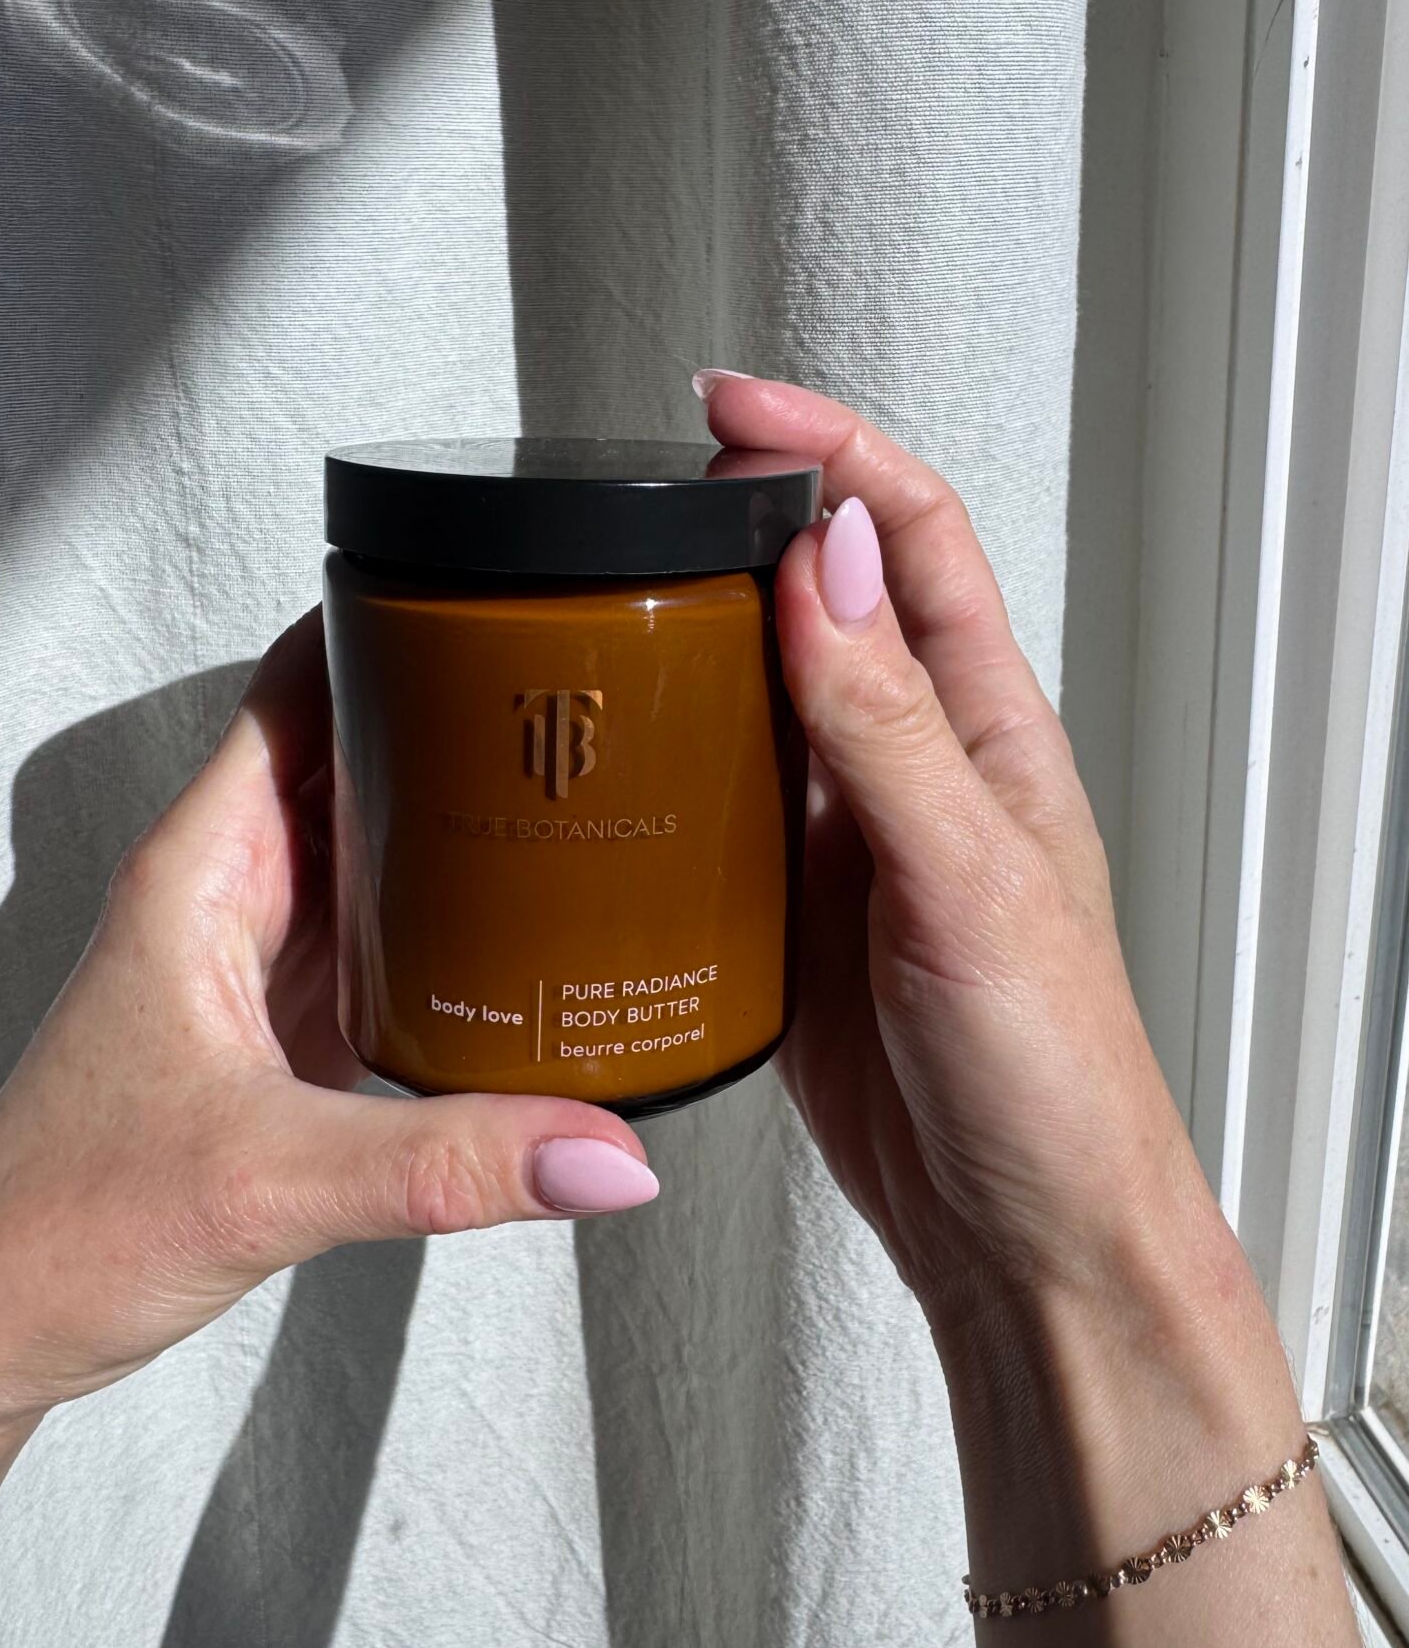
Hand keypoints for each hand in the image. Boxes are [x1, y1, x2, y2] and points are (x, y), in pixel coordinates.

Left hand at [0, 611, 657, 1446]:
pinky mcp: (283, 1027)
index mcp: (201, 871)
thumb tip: (602, 1147)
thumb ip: (449, 1164)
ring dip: (455, 816)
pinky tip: (520, 939)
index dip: (387, 627)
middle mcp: (229, 895)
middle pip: (355, 753)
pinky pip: (383, 933)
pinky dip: (451, 918)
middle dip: (455, 715)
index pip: (298, 689)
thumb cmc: (55, 1225)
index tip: (492, 603)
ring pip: (372, 844)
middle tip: (573, 702)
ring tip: (569, 798)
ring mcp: (256, 959)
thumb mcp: (269, 1181)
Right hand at [699, 373, 1209, 1309]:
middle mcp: (913, 767)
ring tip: (596, 601)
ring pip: (756, 693)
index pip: (912, 536)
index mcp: (984, 733)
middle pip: (823, 593)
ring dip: (690, 633)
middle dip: (738, 518)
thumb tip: (833, 560)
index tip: (730, 408)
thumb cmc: (1050, 1079)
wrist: (1019, 1239)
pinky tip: (610, 764)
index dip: (829, 449)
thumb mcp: (970, 886)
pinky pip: (715, 804)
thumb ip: (889, 726)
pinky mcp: (787, 911)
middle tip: (635, 490)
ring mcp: (845, 838)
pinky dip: (660, 764)